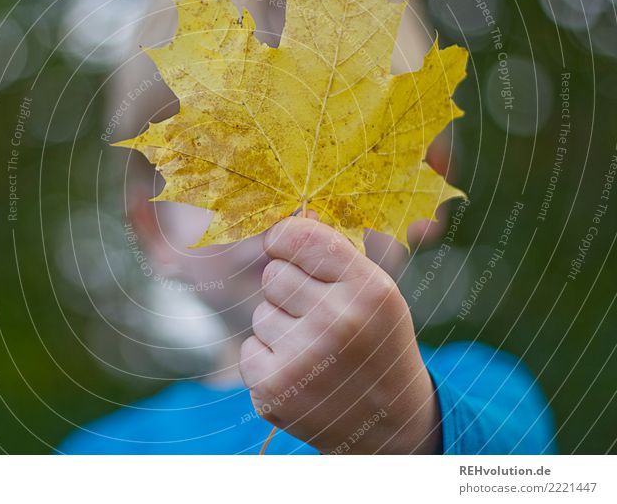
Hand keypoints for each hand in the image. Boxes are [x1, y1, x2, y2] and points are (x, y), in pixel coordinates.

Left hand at [239, 215, 440, 453]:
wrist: (392, 425)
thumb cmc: (377, 343)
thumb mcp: (376, 292)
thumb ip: (334, 254)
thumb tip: (292, 217)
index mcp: (368, 289)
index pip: (299, 237)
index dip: (285, 238)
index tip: (286, 246)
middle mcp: (336, 322)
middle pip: (273, 274)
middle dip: (289, 290)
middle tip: (319, 316)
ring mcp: (302, 359)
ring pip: (260, 312)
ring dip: (280, 326)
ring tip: (315, 349)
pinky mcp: (273, 389)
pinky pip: (249, 346)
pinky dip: (268, 357)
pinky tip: (300, 372)